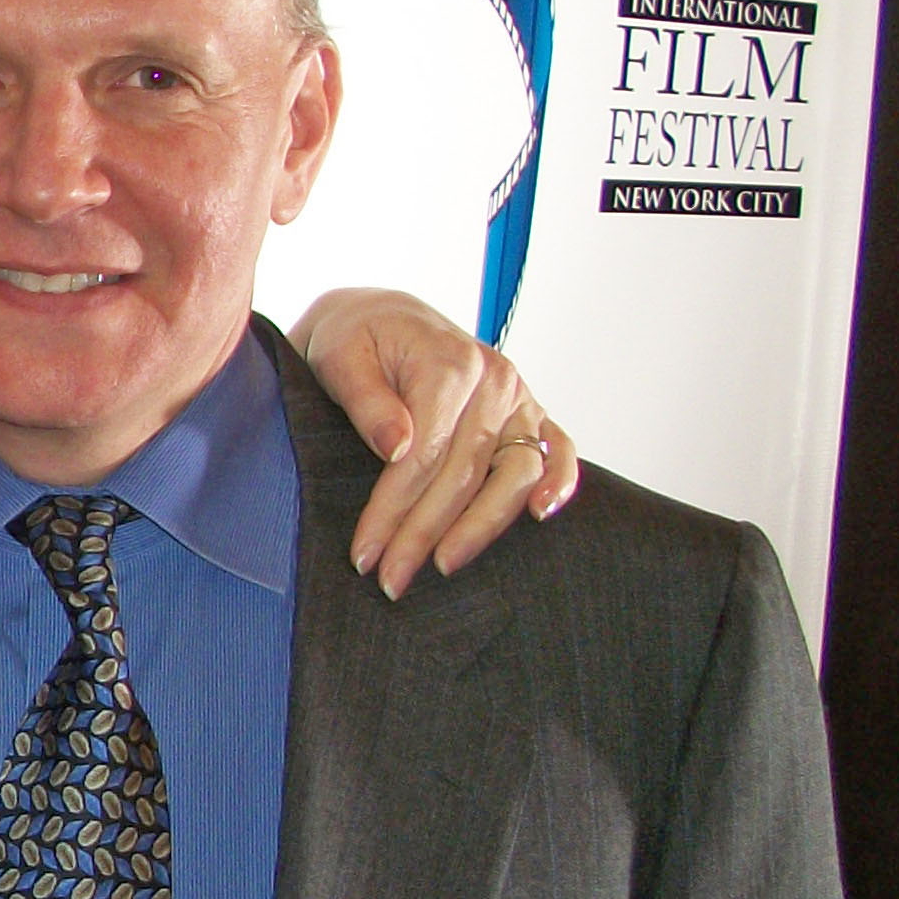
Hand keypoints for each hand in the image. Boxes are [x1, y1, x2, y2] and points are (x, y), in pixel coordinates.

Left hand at [292, 290, 580, 597]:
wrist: (381, 317)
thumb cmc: (354, 339)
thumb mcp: (339, 356)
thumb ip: (366, 400)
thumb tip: (397, 446)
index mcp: (448, 365)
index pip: (424, 456)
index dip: (394, 510)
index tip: (366, 555)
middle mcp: (493, 380)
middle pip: (465, 473)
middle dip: (425, 533)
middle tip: (392, 581)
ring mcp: (518, 396)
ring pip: (516, 472)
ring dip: (483, 526)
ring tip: (444, 565)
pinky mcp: (529, 411)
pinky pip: (557, 449)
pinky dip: (559, 482)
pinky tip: (540, 515)